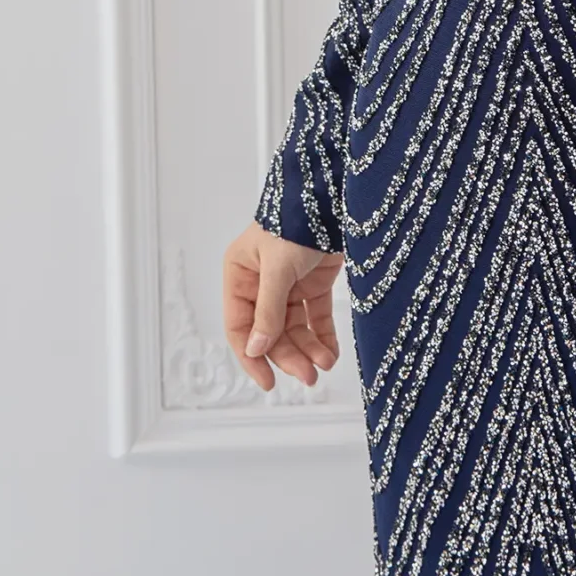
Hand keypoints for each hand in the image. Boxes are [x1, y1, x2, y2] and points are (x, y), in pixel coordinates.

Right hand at [222, 222, 343, 391]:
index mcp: (240, 274)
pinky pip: (315, 318)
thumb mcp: (278, 267)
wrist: (335, 193)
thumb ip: (267, 310)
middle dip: (289, 356)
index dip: (252, 356)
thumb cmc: (297, 219)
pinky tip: (331, 353)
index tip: (268, 381)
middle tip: (308, 377)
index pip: (240, 326)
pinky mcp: (314, 282)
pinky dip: (323, 337)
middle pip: (271, 332)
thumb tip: (256, 349)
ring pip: (294, 328)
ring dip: (308, 349)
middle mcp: (261, 282)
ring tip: (325, 365)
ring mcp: (289, 284)